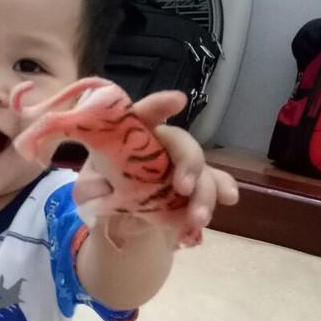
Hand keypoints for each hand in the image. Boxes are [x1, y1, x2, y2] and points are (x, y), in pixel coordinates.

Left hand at [78, 90, 238, 245]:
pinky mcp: (195, 183)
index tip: (178, 101)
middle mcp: (160, 143)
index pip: (143, 115)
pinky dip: (223, 189)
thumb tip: (107, 198)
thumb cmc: (102, 189)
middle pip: (181, 142)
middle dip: (188, 162)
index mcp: (130, 135)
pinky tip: (229, 199)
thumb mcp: (91, 188)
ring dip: (204, 191)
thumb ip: (98, 189)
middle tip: (183, 188)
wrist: (119, 213)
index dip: (159, 106)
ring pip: (200, 167)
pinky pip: (214, 182)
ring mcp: (180, 163)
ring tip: (198, 218)